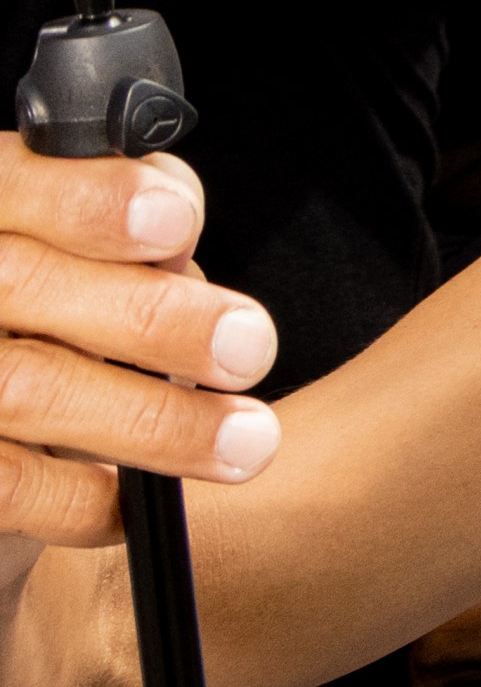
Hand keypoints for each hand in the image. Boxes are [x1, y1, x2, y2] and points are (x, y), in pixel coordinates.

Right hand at [0, 136, 283, 552]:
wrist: (1, 423)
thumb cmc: (63, 310)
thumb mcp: (88, 243)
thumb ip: (131, 223)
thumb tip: (178, 236)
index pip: (18, 184)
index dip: (94, 201)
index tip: (178, 223)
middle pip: (24, 285)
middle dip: (154, 319)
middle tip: (250, 347)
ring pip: (24, 388)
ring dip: (152, 420)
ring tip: (246, 438)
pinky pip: (7, 483)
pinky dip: (80, 498)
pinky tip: (137, 502)